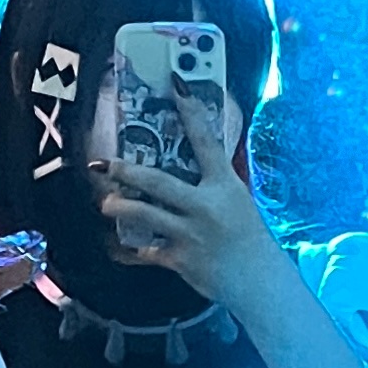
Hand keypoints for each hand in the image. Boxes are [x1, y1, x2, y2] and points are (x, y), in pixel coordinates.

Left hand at [91, 86, 279, 310]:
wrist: (260, 282)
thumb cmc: (251, 241)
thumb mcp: (239, 202)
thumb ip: (216, 184)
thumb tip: (195, 166)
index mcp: (225, 186)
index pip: (206, 141)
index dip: (191, 111)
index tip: (176, 85)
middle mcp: (205, 206)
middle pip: (158, 182)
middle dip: (128, 172)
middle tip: (107, 165)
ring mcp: (190, 234)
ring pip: (145, 215)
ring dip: (120, 208)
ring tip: (107, 205)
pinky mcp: (180, 259)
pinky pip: (148, 251)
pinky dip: (134, 249)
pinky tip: (121, 246)